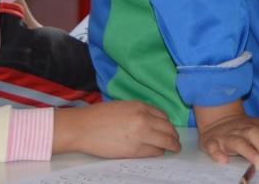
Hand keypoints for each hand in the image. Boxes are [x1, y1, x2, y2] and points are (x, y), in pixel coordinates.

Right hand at [53, 100, 180, 157]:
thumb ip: (139, 112)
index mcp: (140, 107)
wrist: (82, 128)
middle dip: (174, 136)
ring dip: (172, 145)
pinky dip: (159, 152)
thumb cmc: (98, 116)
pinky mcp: (135, 150)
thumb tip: (153, 121)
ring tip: (174, 148)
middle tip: (176, 140)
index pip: (163, 116)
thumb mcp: (123, 106)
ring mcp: (141, 135)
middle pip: (168, 129)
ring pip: (166, 141)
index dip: (168, 124)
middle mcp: (144, 119)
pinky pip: (154, 152)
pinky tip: (159, 152)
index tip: (169, 128)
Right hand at [196, 101, 258, 165]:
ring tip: (258, 162)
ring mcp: (225, 136)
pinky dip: (217, 153)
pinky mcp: (210, 142)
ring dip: (248, 151)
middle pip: (254, 134)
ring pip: (236, 141)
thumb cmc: (241, 131)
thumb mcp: (256, 129)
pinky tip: (223, 160)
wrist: (216, 120)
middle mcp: (240, 129)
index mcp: (254, 125)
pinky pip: (212, 146)